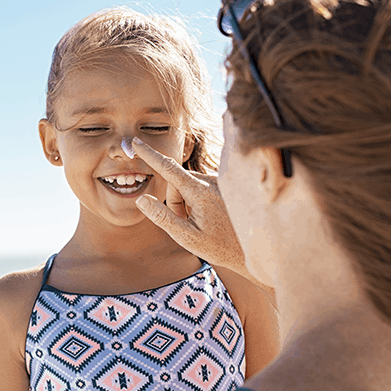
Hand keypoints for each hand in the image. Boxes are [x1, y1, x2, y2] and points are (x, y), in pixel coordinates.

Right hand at [131, 137, 246, 276]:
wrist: (255, 248)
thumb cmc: (220, 247)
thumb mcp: (186, 237)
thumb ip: (162, 217)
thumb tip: (142, 199)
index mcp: (201, 192)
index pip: (168, 169)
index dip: (149, 155)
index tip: (136, 142)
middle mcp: (212, 181)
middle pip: (177, 183)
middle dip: (175, 202)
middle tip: (187, 225)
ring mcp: (220, 182)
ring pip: (188, 186)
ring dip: (187, 203)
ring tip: (202, 223)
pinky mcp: (224, 185)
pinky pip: (200, 187)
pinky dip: (198, 201)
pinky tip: (212, 217)